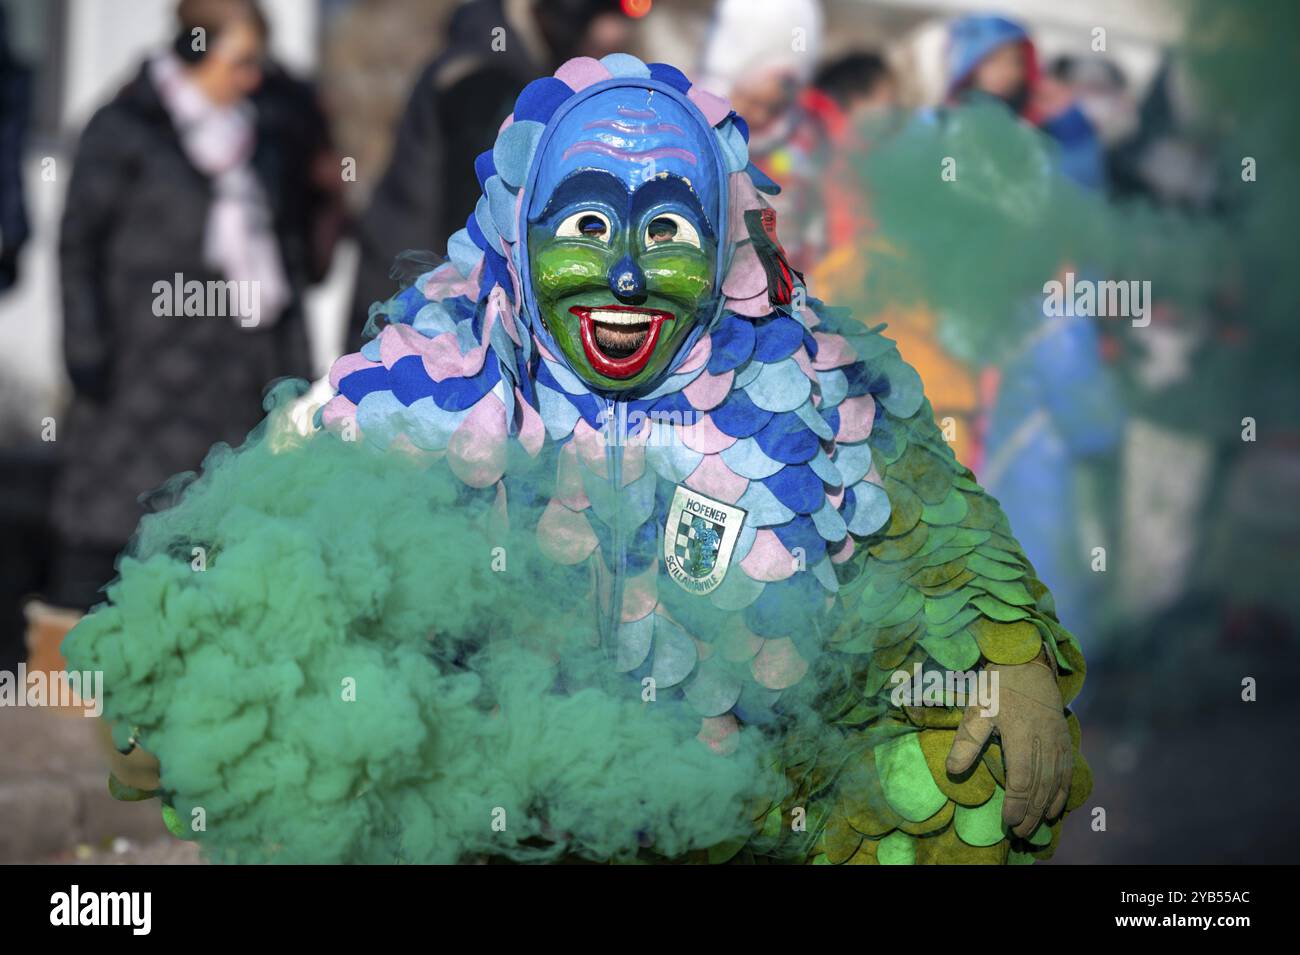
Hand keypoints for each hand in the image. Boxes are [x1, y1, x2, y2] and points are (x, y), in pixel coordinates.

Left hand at [945, 652, 1072, 838]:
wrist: (1027, 662)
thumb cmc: (997, 686)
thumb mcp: (976, 709)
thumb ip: (966, 742)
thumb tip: (952, 771)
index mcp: (1020, 733)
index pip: (1021, 778)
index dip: (1016, 804)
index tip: (1008, 822)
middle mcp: (1043, 739)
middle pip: (1040, 785)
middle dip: (1030, 813)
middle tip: (1020, 833)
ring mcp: (1057, 740)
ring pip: (1055, 781)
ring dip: (1045, 807)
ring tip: (1035, 827)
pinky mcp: (1065, 739)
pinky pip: (1066, 771)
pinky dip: (1062, 792)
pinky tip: (1055, 808)